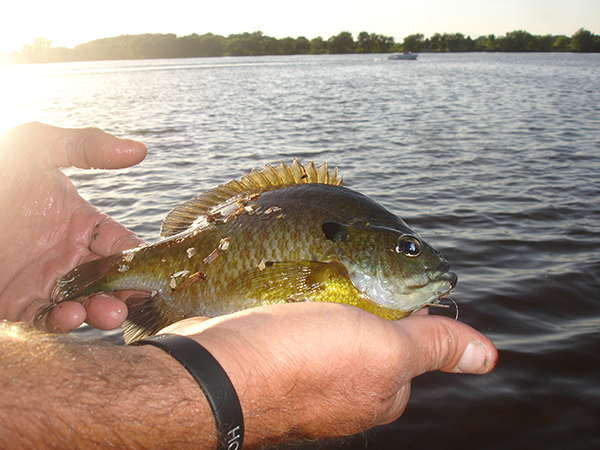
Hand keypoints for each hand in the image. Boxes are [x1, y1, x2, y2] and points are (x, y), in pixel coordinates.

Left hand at [0, 122, 146, 331]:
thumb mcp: (36, 146)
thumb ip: (87, 145)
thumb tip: (139, 150)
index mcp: (81, 222)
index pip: (122, 245)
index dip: (139, 259)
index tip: (154, 271)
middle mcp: (68, 254)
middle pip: (109, 280)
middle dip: (125, 292)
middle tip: (135, 298)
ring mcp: (43, 279)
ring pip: (82, 302)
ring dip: (99, 311)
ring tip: (108, 312)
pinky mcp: (16, 302)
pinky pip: (44, 317)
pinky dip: (60, 321)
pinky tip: (70, 315)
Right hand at [162, 302, 497, 446]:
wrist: (218, 370)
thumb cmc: (307, 361)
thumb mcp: (386, 350)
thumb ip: (434, 347)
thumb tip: (488, 357)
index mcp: (378, 392)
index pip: (410, 343)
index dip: (407, 308)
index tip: (392, 276)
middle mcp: (342, 391)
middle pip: (366, 333)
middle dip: (362, 300)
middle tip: (349, 268)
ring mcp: (302, 376)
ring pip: (325, 326)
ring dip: (324, 299)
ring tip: (315, 272)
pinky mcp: (270, 356)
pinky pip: (291, 324)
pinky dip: (292, 304)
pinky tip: (284, 288)